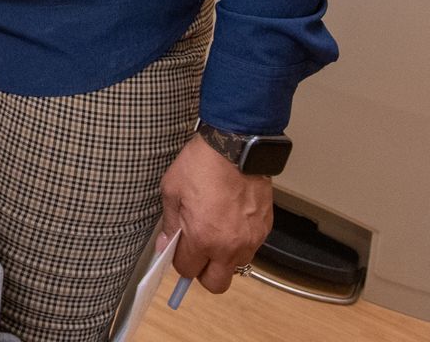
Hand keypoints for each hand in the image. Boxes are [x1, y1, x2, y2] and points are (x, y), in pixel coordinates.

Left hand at [159, 135, 273, 292]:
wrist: (237, 145)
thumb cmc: (202, 164)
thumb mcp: (172, 190)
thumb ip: (169, 223)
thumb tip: (165, 245)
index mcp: (202, 237)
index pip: (187, 270)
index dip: (179, 261)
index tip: (178, 250)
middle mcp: (229, 246)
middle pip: (216, 284)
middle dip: (203, 273)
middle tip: (197, 253)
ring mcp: (250, 239)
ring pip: (235, 267)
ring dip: (224, 259)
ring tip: (215, 232)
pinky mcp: (264, 229)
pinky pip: (250, 248)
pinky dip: (239, 242)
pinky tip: (230, 220)